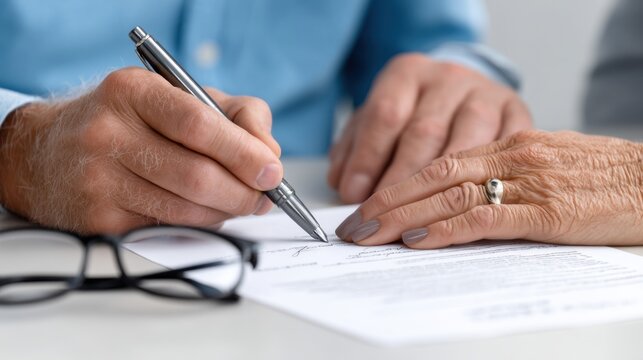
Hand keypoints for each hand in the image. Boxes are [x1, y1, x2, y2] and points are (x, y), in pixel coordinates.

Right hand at [0, 68, 281, 233]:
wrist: (49, 152)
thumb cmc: (128, 122)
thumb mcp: (178, 97)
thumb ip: (236, 116)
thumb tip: (269, 155)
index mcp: (133, 92)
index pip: (198, 124)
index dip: (242, 152)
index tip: (272, 171)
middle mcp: (108, 133)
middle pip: (196, 175)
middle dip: (243, 193)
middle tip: (264, 197)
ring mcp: (99, 179)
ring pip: (186, 210)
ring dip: (225, 212)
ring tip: (239, 203)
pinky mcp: (98, 219)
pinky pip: (167, 230)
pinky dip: (199, 225)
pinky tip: (204, 213)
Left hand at [328, 53, 531, 202]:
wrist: (470, 94)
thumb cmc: (416, 114)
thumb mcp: (381, 119)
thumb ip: (356, 146)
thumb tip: (341, 183)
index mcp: (409, 72)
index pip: (385, 114)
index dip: (367, 158)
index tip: (351, 194)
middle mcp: (450, 79)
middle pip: (422, 133)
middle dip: (397, 182)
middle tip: (377, 222)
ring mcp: (487, 97)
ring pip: (462, 150)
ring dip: (433, 195)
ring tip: (409, 228)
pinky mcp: (519, 118)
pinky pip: (499, 161)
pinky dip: (474, 195)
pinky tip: (452, 218)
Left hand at [335, 130, 642, 247]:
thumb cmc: (601, 179)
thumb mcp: (545, 168)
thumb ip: (503, 178)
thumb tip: (458, 203)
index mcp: (507, 143)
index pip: (437, 160)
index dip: (396, 184)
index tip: (367, 206)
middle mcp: (510, 155)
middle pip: (432, 174)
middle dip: (387, 201)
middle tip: (352, 226)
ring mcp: (528, 181)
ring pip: (450, 193)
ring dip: (404, 216)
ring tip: (370, 235)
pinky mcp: (548, 211)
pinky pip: (487, 217)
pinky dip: (448, 229)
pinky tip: (419, 240)